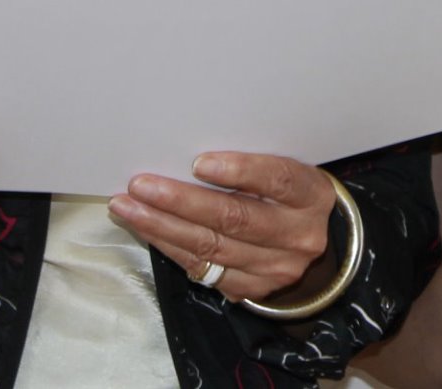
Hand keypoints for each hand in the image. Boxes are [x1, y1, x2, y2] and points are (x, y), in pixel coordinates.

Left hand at [109, 152, 335, 301]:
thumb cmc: (288, 195)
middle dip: (181, 201)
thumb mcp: (286, 170)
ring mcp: (274, 268)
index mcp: (310, 195)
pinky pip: (201, 269)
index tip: (198, 162)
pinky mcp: (250, 289)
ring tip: (127, 207)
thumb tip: (190, 152)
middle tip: (141, 185)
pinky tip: (146, 228)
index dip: (239, 170)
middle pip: (235, 218)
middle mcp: (297, 235)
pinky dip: (169, 246)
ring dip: (162, 226)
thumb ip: (253, 164)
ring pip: (211, 247)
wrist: (314, 243)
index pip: (277, 180)